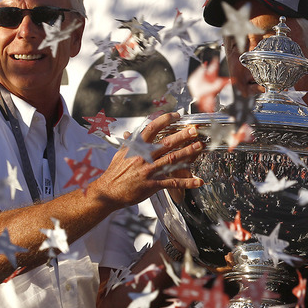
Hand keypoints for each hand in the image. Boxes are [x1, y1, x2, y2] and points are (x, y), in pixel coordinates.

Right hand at [89, 112, 204, 207]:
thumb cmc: (115, 172)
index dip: (164, 120)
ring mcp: (149, 171)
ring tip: (199, 147)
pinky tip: (198, 181)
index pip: (151, 129)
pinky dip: (187, 182)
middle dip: (182, 136)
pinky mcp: (153, 185)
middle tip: (194, 130)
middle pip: (166, 143)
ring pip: (171, 160)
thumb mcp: (120, 154)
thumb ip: (129, 143)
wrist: (108, 192)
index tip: (176, 115)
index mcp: (136, 147)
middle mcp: (144, 157)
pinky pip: (173, 182)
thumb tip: (130, 133)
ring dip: (187, 153)